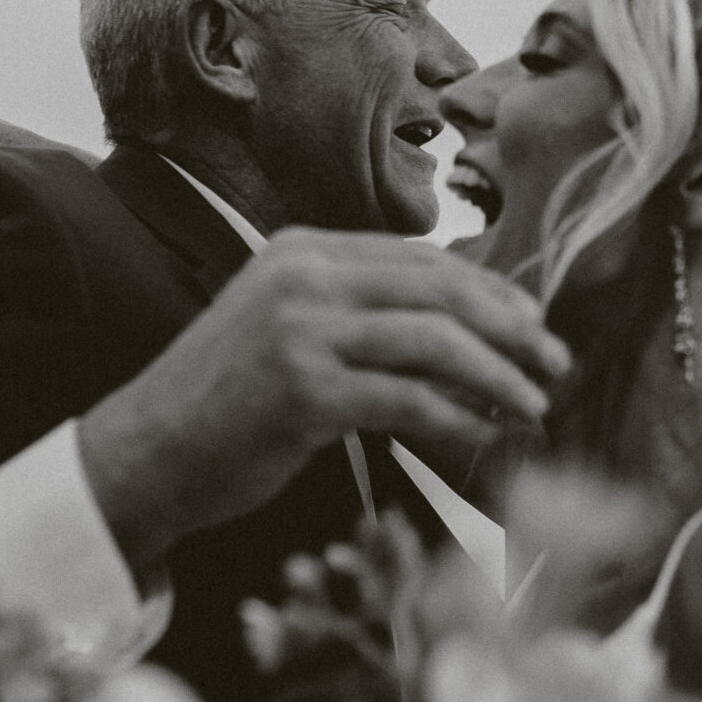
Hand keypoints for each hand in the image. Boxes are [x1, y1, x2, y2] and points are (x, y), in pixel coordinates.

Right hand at [74, 229, 570, 577]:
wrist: (144, 453)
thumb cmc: (226, 401)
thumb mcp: (289, 328)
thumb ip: (359, 312)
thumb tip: (467, 326)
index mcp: (304, 249)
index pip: (424, 257)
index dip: (492, 291)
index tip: (536, 326)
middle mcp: (304, 276)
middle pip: (442, 290)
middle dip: (513, 329)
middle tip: (557, 365)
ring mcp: (301, 332)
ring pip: (437, 343)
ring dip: (501, 379)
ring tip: (535, 408)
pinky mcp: (303, 393)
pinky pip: (411, 401)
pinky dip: (460, 421)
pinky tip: (484, 440)